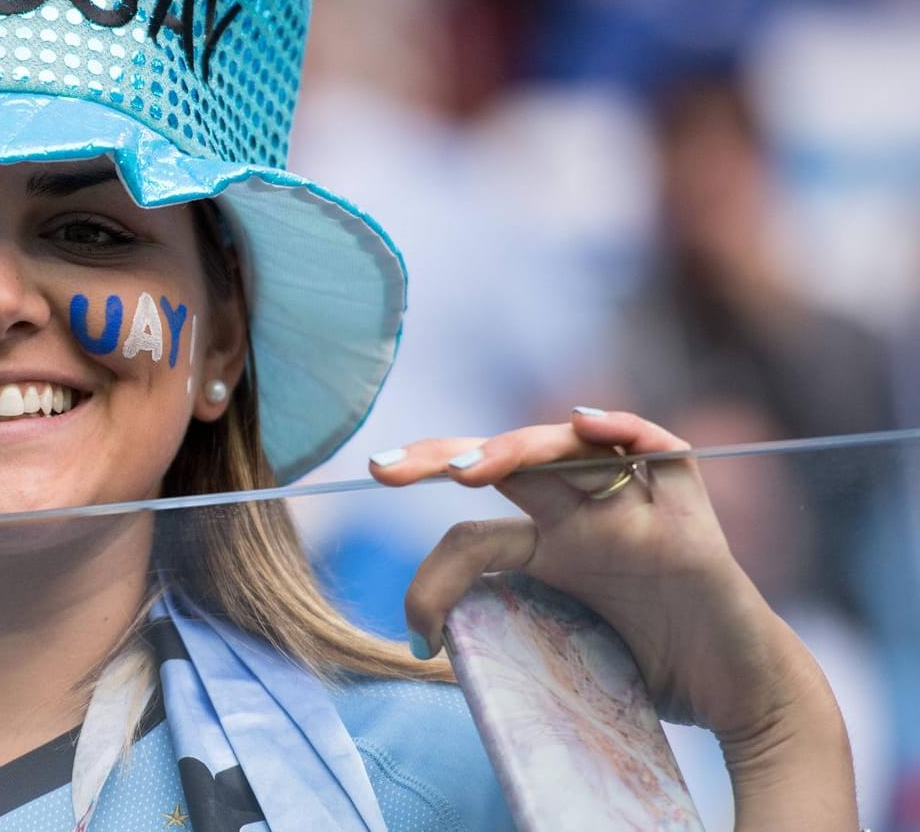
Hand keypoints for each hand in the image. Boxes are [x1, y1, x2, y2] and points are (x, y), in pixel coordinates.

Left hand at [373, 410, 854, 828]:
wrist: (739, 696)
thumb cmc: (649, 673)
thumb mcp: (557, 655)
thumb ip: (500, 634)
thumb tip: (418, 646)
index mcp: (547, 550)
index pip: (475, 531)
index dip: (434, 570)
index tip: (413, 630)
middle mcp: (585, 518)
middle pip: (507, 463)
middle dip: (440, 456)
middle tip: (383, 471)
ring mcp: (636, 511)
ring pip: (569, 449)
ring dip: (516, 449)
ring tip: (468, 472)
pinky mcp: (693, 520)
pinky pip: (664, 453)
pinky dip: (627, 430)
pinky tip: (585, 426)